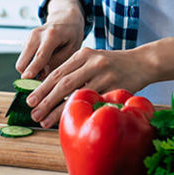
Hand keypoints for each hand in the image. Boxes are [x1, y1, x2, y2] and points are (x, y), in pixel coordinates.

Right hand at [15, 8, 84, 83]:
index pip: (40, 56)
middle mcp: (36, 35)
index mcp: (52, 35)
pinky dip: (31, 64)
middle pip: (23, 61)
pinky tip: (43, 62)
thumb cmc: (70, 35)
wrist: (65, 19)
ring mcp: (29, 37)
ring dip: (30, 70)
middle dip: (29, 74)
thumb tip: (42, 77)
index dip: (33, 69)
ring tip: (46, 69)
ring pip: (21, 62)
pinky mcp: (26, 41)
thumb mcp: (72, 50)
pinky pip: (24, 59)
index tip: (27, 80)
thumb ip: (58, 63)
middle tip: (43, 78)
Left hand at [25, 47, 151, 127]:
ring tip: (45, 120)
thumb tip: (50, 90)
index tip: (30, 100)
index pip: (57, 72)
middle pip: (63, 83)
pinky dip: (81, 111)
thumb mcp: (94, 59)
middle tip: (33, 113)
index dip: (42, 88)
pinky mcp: (116, 87)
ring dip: (58, 110)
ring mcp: (105, 74)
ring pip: (76, 94)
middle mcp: (93, 62)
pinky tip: (72, 119)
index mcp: (84, 53)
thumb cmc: (114, 64)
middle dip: (45, 100)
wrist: (143, 62)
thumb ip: (75, 70)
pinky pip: (94, 101)